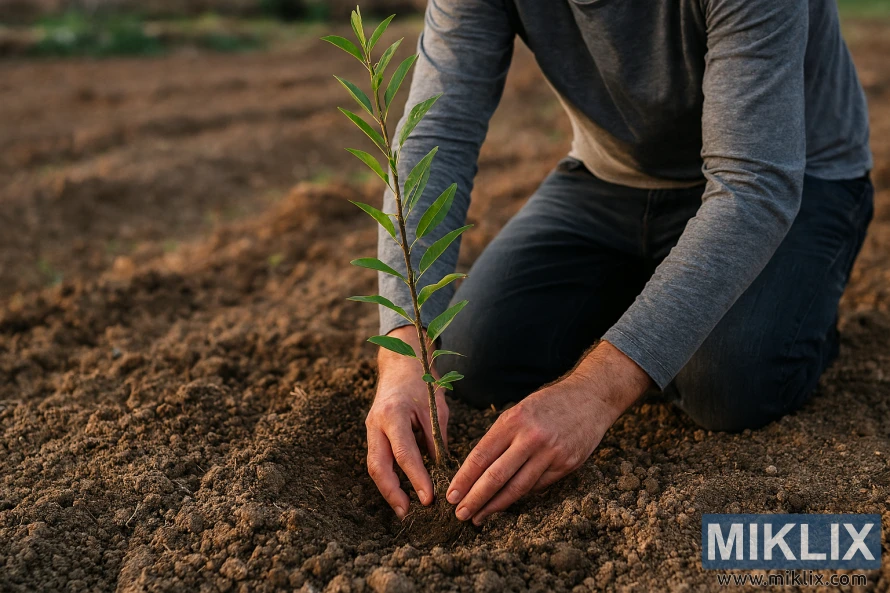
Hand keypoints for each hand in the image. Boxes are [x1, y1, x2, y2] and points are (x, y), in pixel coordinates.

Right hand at [365, 325, 448, 519]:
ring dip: (387, 490)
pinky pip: (377, 460)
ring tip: (404, 509)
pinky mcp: (372, 434)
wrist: (400, 364)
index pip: (404, 453)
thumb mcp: (436, 409)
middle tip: (408, 512)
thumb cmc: (422, 383)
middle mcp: (376, 423)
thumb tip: (442, 473)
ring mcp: (370, 429)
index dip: (416, 478)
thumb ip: (436, 440)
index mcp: (394, 414)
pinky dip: (387, 478)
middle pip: (377, 465)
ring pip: (373, 466)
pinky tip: (400, 492)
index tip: (429, 498)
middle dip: (391, 492)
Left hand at [446, 341, 651, 524]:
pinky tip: (507, 503)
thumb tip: (477, 470)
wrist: (590, 397)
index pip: (481, 456)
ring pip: (517, 487)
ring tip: (479, 516)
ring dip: (495, 505)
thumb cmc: (548, 404)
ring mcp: (551, 453)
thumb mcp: (519, 411)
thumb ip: (500, 438)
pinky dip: (521, 496)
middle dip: (475, 498)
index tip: (451, 495)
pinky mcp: (567, 464)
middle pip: (496, 476)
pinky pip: (538, 486)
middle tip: (459, 514)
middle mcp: (531, 437)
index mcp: (513, 420)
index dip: (464, 478)